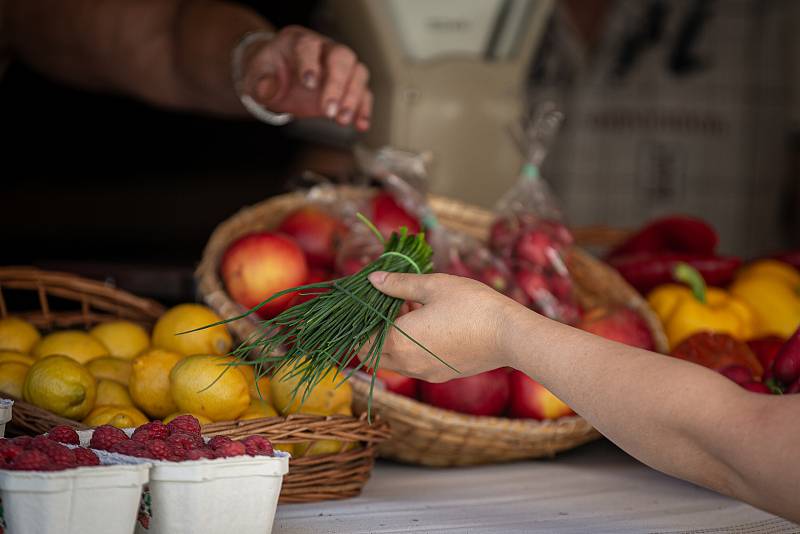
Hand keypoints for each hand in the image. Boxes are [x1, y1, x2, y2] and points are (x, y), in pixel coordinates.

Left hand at [241, 26, 371, 129]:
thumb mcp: (256, 77)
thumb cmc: (269, 74)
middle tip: (329, 111)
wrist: (279, 79)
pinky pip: (363, 93)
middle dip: (337, 85)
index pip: (309, 46)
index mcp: (299, 41)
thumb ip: (261, 83)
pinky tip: (360, 125)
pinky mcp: (349, 85)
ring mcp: (340, 66)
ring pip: (357, 73)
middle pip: (341, 58)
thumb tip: (267, 89)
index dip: (310, 64)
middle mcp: (325, 49)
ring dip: (353, 99)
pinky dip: (363, 109)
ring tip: (342, 120)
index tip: (309, 84)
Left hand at [367, 272, 521, 381]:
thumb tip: (372, 279)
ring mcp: (426, 372)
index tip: (370, 301)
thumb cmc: (471, 305)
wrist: (510, 335)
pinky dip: (410, 348)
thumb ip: (398, 284)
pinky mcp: (442, 374)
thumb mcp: (432, 286)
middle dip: (373, 333)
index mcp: (399, 342)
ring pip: (394, 361)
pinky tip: (428, 324)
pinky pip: (414, 364)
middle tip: (387, 306)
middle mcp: (408, 364)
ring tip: (411, 310)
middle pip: (373, 356)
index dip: (360, 323)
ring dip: (393, 340)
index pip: (362, 342)